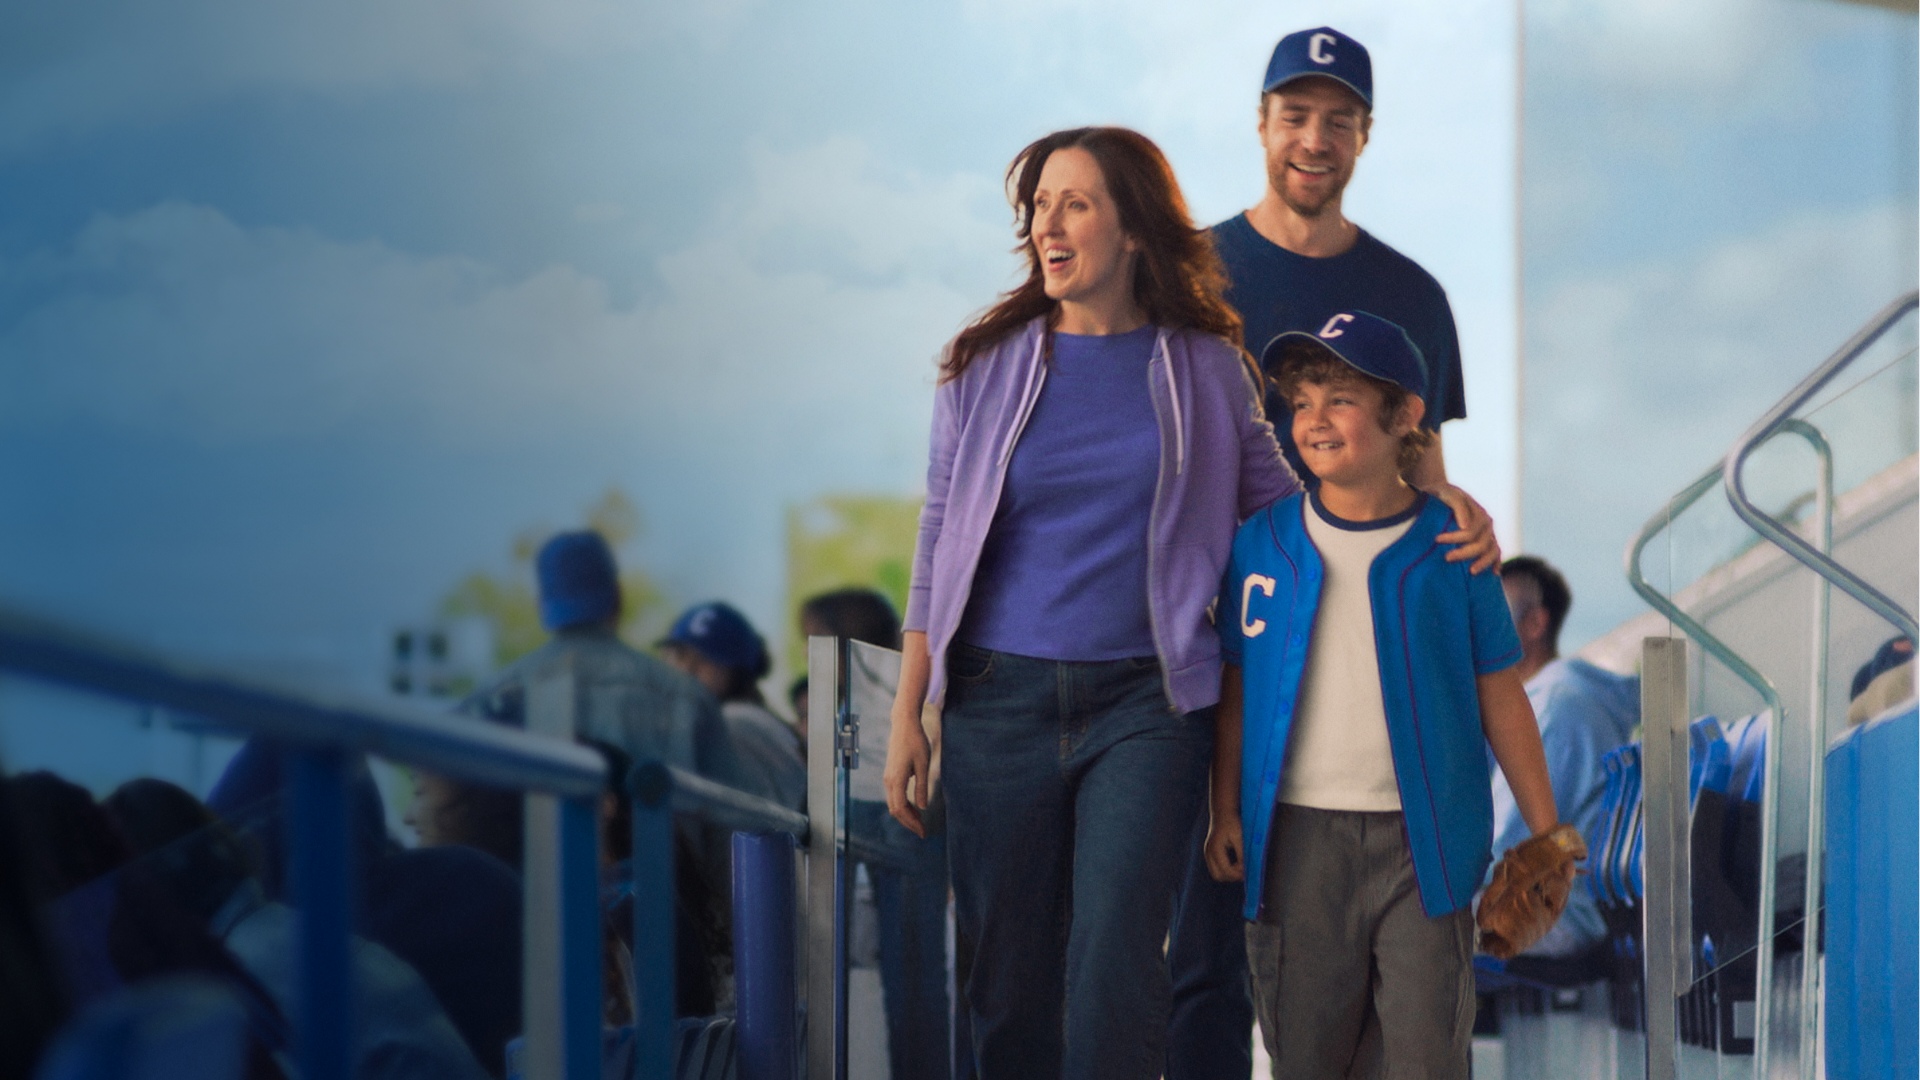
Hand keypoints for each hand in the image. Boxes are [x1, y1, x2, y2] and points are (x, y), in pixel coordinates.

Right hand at [882, 701, 932, 838]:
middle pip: (895, 809)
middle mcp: (889, 781)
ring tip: (919, 820)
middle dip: (908, 822)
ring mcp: (888, 777)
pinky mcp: (890, 773)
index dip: (911, 823)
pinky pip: (894, 795)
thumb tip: (922, 807)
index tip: (923, 831)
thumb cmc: (916, 742)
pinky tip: (914, 806)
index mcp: (896, 780)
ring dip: (905, 814)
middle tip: (922, 831)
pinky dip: (903, 805)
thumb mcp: (923, 764)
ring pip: (893, 803)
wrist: (904, 724)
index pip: (901, 809)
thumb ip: (921, 786)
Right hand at [1204, 813, 1245, 882]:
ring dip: (1229, 874)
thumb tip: (1246, 868)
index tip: (1248, 870)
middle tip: (1244, 870)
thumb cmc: (1232, 823)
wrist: (1222, 812)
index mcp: (1215, 849)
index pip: (1226, 871)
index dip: (1238, 874)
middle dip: (1232, 876)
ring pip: (1216, 874)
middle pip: (1218, 876)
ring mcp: (1207, 853)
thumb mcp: (1240, 837)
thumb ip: (1242, 854)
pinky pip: (1216, 868)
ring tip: (1240, 866)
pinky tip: (1235, 863)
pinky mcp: (1209, 853)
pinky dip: (1226, 869)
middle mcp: (1208, 852)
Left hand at [1427, 483, 1500, 572]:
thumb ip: (1458, 507)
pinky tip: (1493, 573)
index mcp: (1479, 512)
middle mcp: (1487, 523)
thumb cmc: (1443, 495)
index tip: (1437, 540)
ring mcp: (1489, 533)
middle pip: (1481, 544)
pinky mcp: (1489, 541)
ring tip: (1471, 571)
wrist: (1443, 495)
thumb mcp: (1448, 493)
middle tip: (1446, 558)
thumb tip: (1465, 527)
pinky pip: (1496, 553)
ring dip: (1483, 562)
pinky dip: (1496, 562)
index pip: (1470, 531)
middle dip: (1464, 553)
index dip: (1454, 537)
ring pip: (1493, 550)